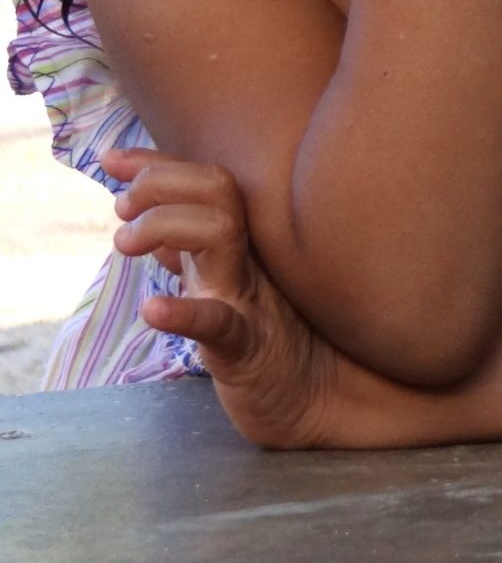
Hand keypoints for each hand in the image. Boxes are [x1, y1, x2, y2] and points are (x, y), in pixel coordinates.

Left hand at [106, 147, 341, 449]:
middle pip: (217, 192)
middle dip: (162, 182)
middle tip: (123, 207)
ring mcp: (254, 301)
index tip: (113, 157)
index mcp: (242, 251)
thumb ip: (198, 263)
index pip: (205, 185)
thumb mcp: (230, 298)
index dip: (157, 164)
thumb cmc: (278, 348)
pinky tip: (155, 309)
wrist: (327, 405)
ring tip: (125, 243)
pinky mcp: (251, 349)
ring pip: (220, 235)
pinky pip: (220, 325)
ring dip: (165, 224)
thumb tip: (155, 235)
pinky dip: (185, 313)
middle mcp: (250, 264)